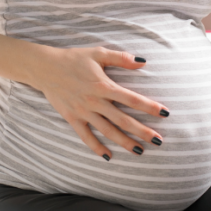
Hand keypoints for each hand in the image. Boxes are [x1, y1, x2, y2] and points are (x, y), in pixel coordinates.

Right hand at [28, 46, 168, 158]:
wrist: (45, 68)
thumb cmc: (74, 58)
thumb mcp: (98, 53)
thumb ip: (121, 58)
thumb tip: (143, 62)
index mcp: (104, 85)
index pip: (132, 99)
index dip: (149, 107)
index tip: (165, 113)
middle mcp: (95, 101)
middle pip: (123, 120)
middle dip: (142, 131)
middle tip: (158, 141)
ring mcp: (83, 112)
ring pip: (108, 131)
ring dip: (124, 142)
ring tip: (139, 151)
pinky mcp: (72, 118)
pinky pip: (86, 137)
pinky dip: (97, 148)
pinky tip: (108, 157)